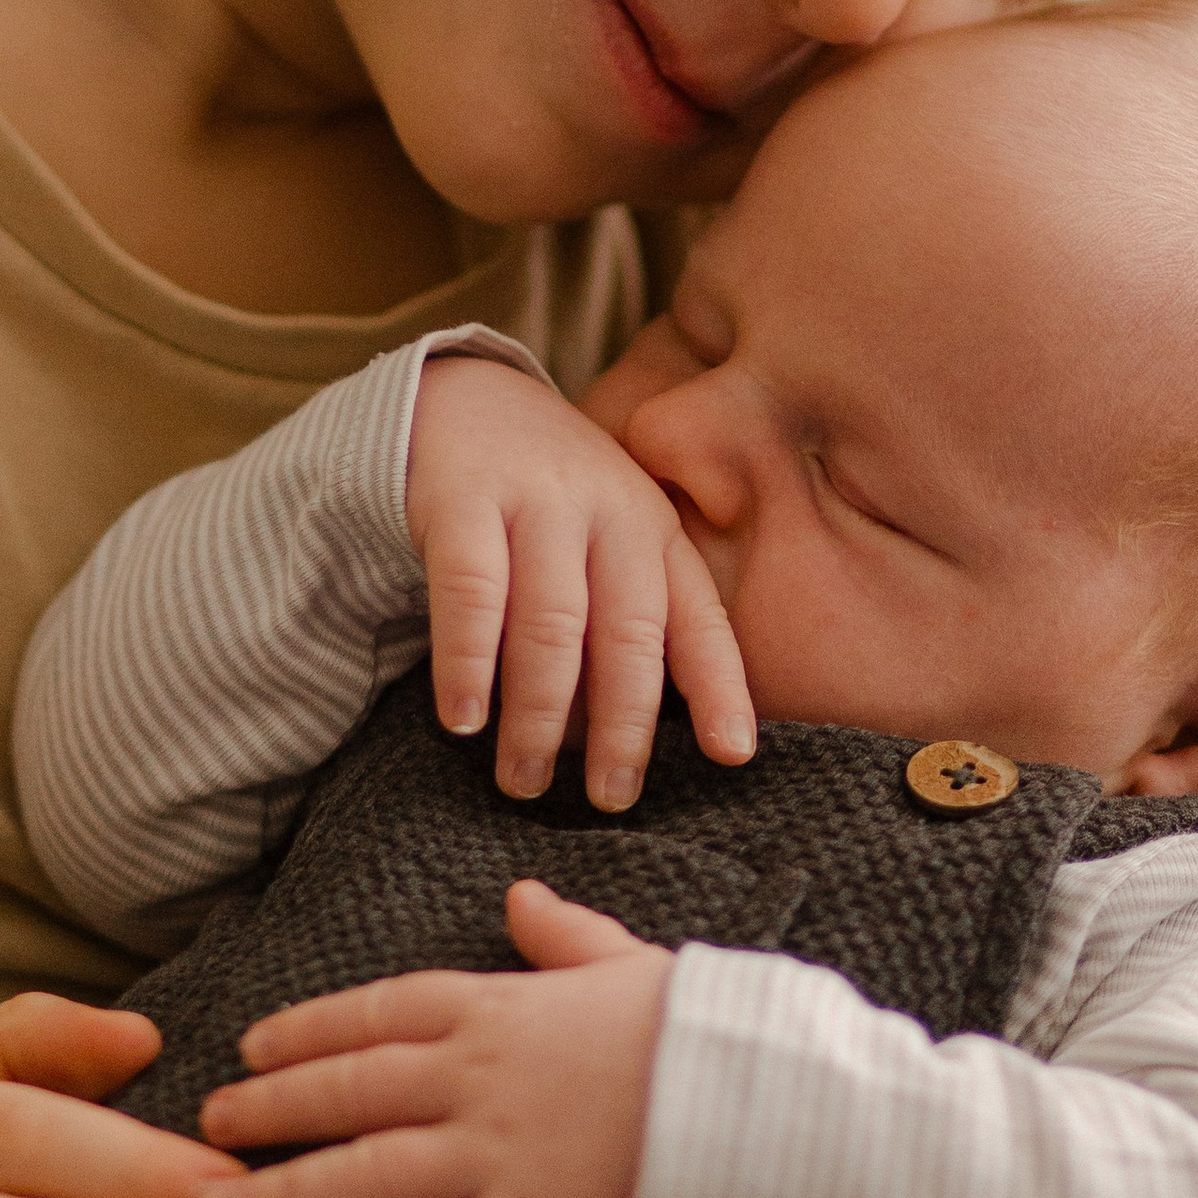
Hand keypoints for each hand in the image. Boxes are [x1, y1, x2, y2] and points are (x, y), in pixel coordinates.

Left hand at [194, 880, 671, 1197]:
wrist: (755, 1106)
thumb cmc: (696, 1033)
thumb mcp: (623, 963)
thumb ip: (561, 936)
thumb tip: (521, 897)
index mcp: (493, 1007)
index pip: (374, 1012)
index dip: (306, 1031)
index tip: (253, 1047)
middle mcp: (473, 1078)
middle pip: (346, 1092)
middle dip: (269, 1112)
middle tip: (206, 1132)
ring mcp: (489, 1157)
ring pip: (359, 1178)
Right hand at [408, 353, 752, 806]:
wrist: (465, 399)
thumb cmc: (549, 502)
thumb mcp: (610, 543)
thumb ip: (630, 621)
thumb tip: (618, 745)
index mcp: (654, 531)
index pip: (698, 617)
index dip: (721, 687)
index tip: (734, 756)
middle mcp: (608, 511)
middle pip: (629, 633)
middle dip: (624, 726)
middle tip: (610, 798)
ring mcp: (537, 501)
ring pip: (552, 624)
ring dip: (541, 715)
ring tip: (525, 780)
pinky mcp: (463, 498)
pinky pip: (471, 593)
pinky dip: (470, 665)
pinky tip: (464, 720)